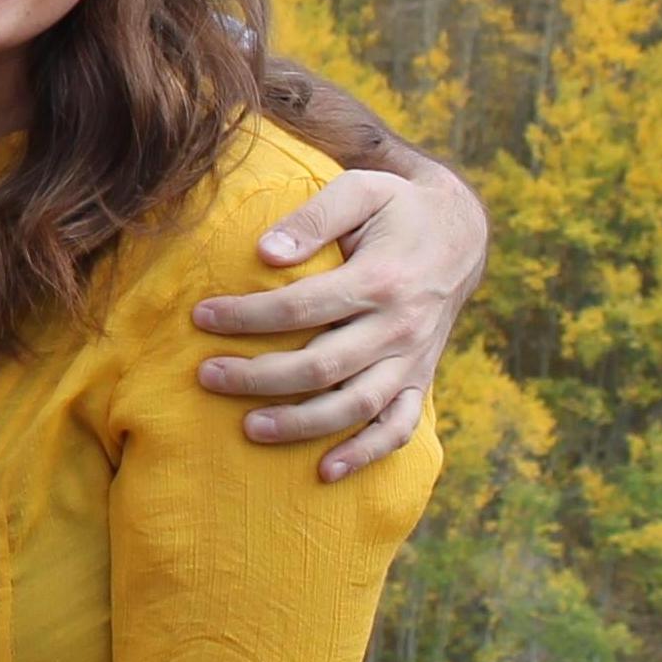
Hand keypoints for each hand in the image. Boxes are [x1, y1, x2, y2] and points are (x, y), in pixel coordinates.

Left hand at [195, 163, 486, 480]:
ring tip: (248, 428)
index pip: (302, 308)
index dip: (248, 316)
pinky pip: (398, 429)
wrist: (461, 233)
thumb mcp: (362, 189)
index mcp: (382, 280)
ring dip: (301, 423)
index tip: (200, 317)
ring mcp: (413, 360)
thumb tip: (265, 252)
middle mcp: (400, 327)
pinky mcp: (420, 380)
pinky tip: (324, 472)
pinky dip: (364, 454)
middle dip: (259, 376)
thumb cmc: (397, 207)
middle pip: (323, 366)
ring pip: (356, 406)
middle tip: (206, 376)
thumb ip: (313, 218)